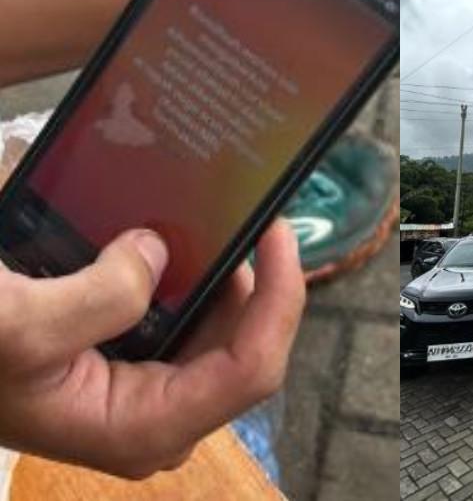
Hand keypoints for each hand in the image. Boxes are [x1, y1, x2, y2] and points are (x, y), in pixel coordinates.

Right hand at [0, 219, 305, 477]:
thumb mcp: (20, 325)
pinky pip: (179, 324)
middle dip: (254, 281)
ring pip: (215, 332)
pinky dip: (187, 281)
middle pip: (242, 346)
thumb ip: (103, 296)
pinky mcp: (123, 370)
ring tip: (223, 218)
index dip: (280, 299)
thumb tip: (156, 254)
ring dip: (221, 276)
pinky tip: (183, 238)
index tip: (278, 231)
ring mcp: (140, 396)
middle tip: (250, 212)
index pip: (252, 368)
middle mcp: (153, 420)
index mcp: (141, 427)